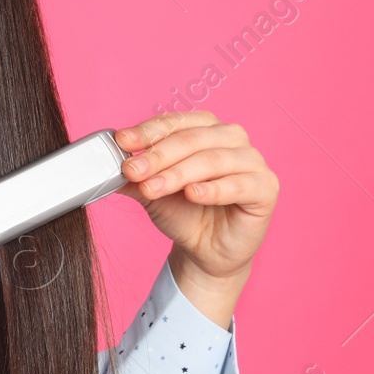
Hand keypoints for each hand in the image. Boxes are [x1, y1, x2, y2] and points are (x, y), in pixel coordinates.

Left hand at [114, 112, 277, 326]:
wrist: (205, 251)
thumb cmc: (184, 213)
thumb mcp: (151, 191)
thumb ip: (134, 175)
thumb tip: (107, 162)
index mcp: (206, 127)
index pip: (175, 122)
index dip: (147, 132)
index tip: (121, 143)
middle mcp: (231, 137)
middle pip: (192, 139)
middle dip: (158, 155)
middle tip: (132, 170)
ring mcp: (253, 161)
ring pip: (212, 160)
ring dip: (179, 173)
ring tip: (153, 187)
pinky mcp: (266, 187)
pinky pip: (239, 184)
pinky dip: (214, 188)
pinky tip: (193, 194)